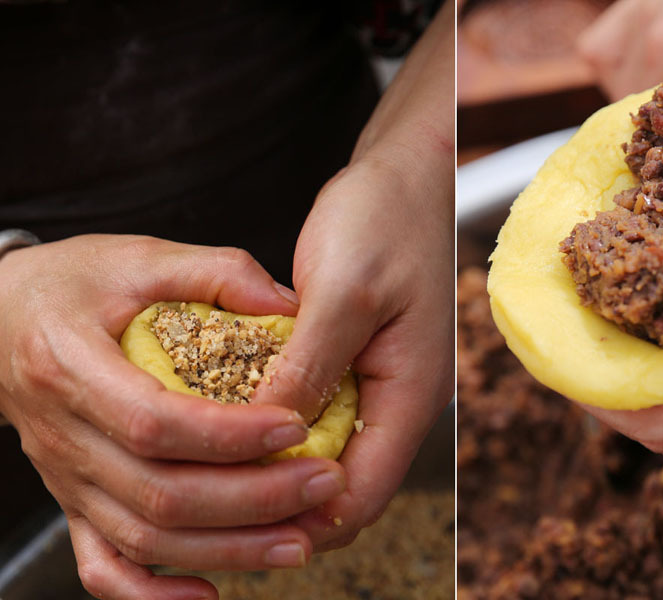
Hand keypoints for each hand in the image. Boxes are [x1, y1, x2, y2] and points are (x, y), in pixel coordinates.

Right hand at [0, 235, 347, 599]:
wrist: (2, 315)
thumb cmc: (75, 282)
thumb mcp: (141, 256)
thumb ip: (216, 271)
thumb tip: (288, 303)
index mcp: (72, 367)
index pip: (156, 422)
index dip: (231, 435)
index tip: (295, 427)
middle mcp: (64, 435)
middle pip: (160, 494)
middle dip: (253, 499)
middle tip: (324, 484)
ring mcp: (66, 479)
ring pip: (145, 539)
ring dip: (228, 550)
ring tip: (300, 540)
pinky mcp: (74, 501)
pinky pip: (103, 567)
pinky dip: (154, 595)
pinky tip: (211, 594)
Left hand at [252, 0, 453, 551]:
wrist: (407, 176)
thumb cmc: (386, 220)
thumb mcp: (343, 290)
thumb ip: (309, 368)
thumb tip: (266, 442)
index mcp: (410, 397)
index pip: (359, 499)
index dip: (299, 520)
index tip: (230, 513)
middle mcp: (395, 405)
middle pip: (339, 489)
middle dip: (279, 501)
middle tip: (207, 490)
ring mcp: (375, 386)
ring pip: (322, 456)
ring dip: (273, 461)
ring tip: (209, 456)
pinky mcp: (354, 365)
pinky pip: (315, 415)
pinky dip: (276, 422)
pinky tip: (231, 408)